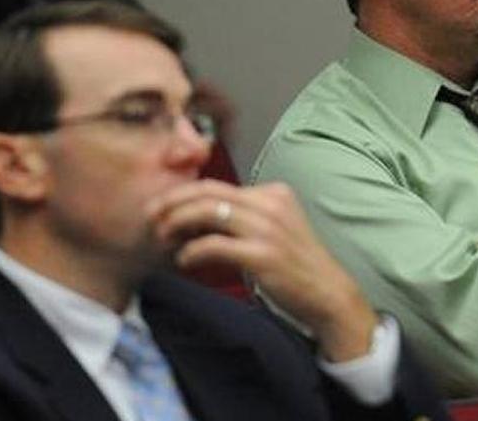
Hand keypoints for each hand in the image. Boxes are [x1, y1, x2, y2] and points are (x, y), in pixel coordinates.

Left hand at [148, 179, 377, 361]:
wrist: (327, 294)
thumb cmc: (296, 266)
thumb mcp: (273, 229)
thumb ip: (242, 218)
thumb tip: (192, 218)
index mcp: (274, 193)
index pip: (216, 185)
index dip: (182, 195)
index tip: (162, 209)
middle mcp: (271, 204)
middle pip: (206, 192)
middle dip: (171, 202)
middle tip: (150, 217)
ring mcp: (268, 228)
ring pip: (206, 212)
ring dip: (176, 224)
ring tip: (162, 238)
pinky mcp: (262, 254)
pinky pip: (213, 245)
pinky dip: (191, 251)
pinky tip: (184, 261)